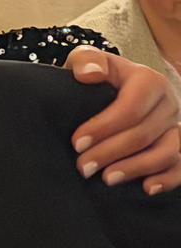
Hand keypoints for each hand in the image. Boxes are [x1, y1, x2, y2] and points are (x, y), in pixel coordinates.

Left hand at [67, 46, 180, 195]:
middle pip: (144, 133)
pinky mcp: (180, 145)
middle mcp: (168, 103)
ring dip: (136, 168)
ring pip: (167, 152)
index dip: (103, 128)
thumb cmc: (101, 75)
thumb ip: (87, 60)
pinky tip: (146, 187)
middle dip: (110, 153)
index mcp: (149, 80)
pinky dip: (167, 179)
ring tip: (107, 179)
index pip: (129, 108)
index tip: (77, 143)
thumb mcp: (89, 60)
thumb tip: (88, 73)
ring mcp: (176, 126)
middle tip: (83, 167)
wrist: (121, 86)